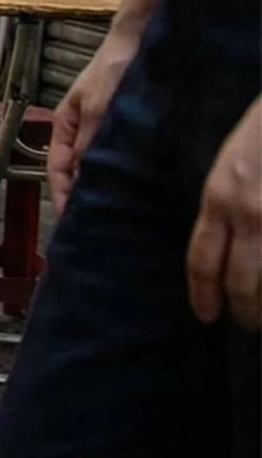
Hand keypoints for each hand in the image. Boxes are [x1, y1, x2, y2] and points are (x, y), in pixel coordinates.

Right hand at [48, 31, 139, 215]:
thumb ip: (88, 143)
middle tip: (95, 219)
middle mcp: (82, 131)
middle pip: (77, 171)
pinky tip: (135, 184)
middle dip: (82, 194)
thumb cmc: (112, 68)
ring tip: (115, 207)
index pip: (56, 168)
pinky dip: (123, 172)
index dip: (61, 194)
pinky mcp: (127, 129)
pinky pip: (120, 157)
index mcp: (63, 125)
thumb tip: (83, 179)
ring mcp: (104, 130)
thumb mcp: (97, 108)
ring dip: (104, 184)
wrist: (140, 43)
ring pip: (98, 165)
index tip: (71, 217)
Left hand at [187, 98, 261, 330]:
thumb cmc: (260, 133)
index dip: (203, 295)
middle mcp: (249, 213)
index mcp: (219, 198)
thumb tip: (222, 246)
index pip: (202, 261)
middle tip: (246, 324)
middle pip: (240, 281)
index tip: (206, 316)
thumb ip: (222, 206)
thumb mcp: (228, 166)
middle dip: (243, 310)